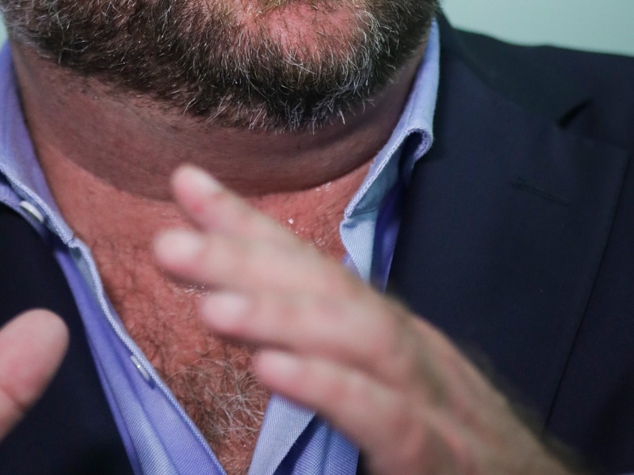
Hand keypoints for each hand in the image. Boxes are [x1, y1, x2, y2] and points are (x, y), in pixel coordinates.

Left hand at [153, 165, 572, 474]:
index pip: (319, 273)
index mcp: (394, 348)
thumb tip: (267, 348)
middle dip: (252, 259)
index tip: (189, 185)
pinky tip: (274, 369)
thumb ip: (335, 378)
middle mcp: (416, 360)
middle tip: (170, 239)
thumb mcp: (390, 417)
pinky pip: (387, 416)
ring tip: (210, 306)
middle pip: (334, 292)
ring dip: (285, 315)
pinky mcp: (441, 457)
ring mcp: (436, 404)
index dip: (254, 228)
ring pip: (362, 340)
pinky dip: (331, 387)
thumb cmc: (462, 466)